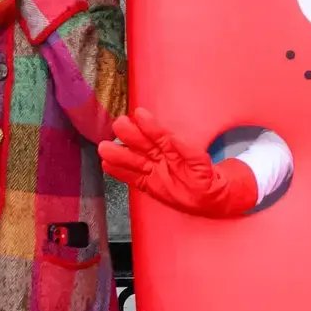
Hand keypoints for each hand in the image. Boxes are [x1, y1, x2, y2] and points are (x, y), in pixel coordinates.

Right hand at [102, 113, 259, 218]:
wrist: (206, 196)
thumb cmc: (203, 175)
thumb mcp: (199, 162)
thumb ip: (188, 150)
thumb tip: (176, 138)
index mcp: (173, 148)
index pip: (160, 135)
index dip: (150, 126)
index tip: (139, 114)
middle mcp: (160, 156)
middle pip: (143, 145)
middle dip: (130, 136)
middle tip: (118, 125)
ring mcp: (153, 170)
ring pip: (134, 161)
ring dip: (119, 154)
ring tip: (104, 147)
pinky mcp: (147, 184)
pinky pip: (132, 178)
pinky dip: (119, 172)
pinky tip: (106, 165)